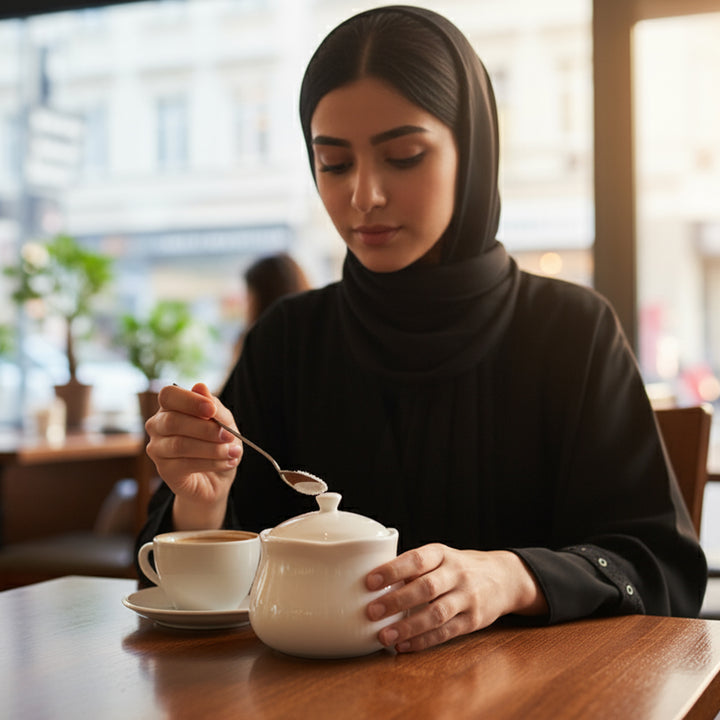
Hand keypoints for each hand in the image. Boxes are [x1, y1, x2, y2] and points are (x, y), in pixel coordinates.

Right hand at [145, 382, 242, 529]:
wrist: (218, 477)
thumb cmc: (218, 443)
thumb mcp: (225, 423)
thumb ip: (215, 408)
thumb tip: (200, 387)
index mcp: (171, 406)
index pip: (168, 395)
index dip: (189, 400)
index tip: (211, 410)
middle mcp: (158, 425)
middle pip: (172, 421)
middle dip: (205, 429)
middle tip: (229, 436)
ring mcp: (157, 448)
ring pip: (179, 444)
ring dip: (211, 448)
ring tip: (233, 452)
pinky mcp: (164, 470)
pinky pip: (185, 464)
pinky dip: (211, 462)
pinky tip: (227, 462)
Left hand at [365, 545, 547, 652]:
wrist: (503, 578)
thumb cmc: (459, 568)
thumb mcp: (440, 557)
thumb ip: (414, 568)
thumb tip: (375, 583)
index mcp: (442, 554)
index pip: (416, 559)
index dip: (393, 570)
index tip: (370, 581)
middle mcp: (456, 574)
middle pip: (425, 588)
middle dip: (396, 601)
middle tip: (372, 612)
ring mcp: (467, 597)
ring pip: (436, 613)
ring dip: (408, 626)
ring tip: (384, 636)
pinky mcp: (473, 620)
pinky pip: (446, 632)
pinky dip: (423, 641)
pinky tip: (404, 645)